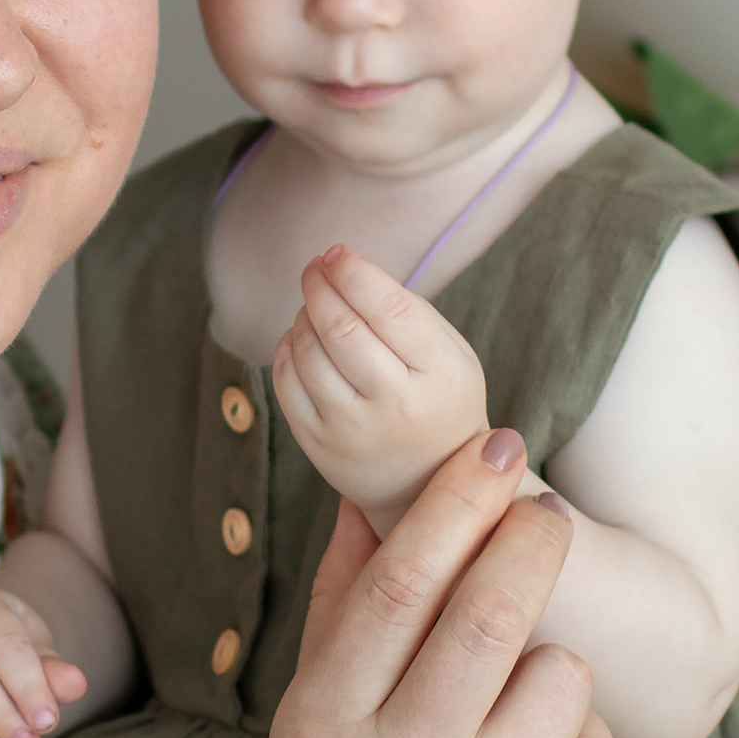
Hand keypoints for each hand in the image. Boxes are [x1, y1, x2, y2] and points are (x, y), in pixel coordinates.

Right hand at [235, 432, 618, 737]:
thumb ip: (341, 616)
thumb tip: (375, 495)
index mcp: (321, 734)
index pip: (398, 586)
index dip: (456, 501)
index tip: (499, 446)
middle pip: (494, 614)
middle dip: (535, 541)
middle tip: (548, 515)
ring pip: (561, 678)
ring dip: (552, 663)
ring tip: (510, 706)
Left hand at [272, 247, 491, 528]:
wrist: (426, 485)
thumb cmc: (438, 400)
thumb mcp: (451, 355)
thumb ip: (408, 312)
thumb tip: (343, 269)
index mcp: (439, 374)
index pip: (390, 310)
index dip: (355, 273)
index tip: (337, 252)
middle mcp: (395, 405)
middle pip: (342, 329)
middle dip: (320, 286)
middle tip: (315, 268)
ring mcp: (352, 430)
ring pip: (309, 353)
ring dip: (304, 316)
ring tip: (315, 306)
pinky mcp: (318, 446)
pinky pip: (287, 383)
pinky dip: (287, 349)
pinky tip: (301, 339)